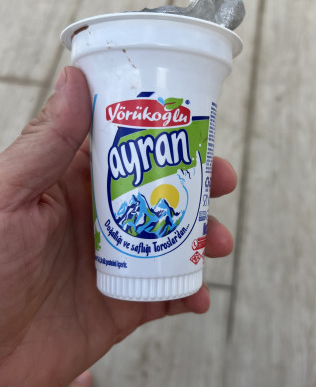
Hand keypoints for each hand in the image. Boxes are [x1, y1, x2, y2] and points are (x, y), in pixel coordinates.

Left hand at [0, 67, 236, 386]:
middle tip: (222, 181)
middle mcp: (96, 220)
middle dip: (197, 185)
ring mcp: (113, 263)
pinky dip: (189, 293)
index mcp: (69, 186)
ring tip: (218, 242)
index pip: (125, 148)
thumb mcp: (9, 199)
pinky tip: (198, 295)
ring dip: (201, 238)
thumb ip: (46, 146)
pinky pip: (166, 295)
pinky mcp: (122, 307)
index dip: (163, 134)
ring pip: (171, 241)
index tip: (196, 126)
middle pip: (160, 191)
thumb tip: (75, 80)